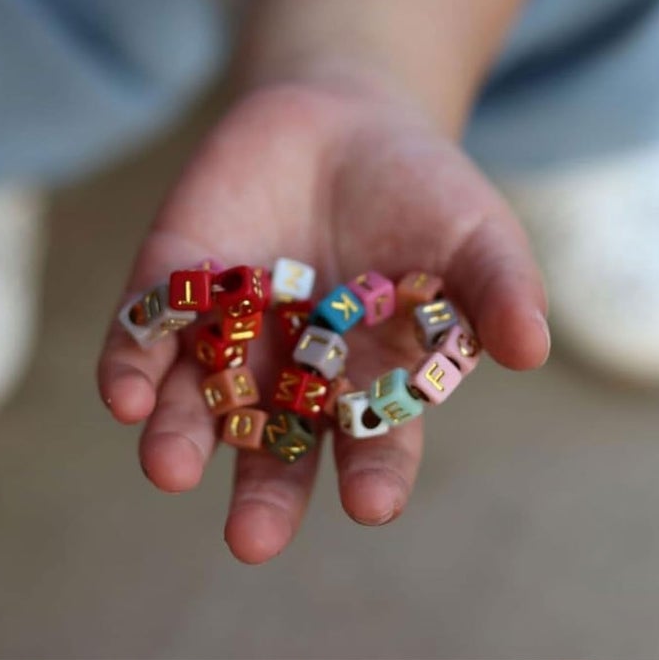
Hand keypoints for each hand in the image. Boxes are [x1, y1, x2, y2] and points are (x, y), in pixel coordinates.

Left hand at [98, 77, 548, 563]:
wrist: (344, 118)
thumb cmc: (427, 195)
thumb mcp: (478, 235)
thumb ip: (500, 290)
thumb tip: (531, 349)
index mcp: (377, 385)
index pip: (376, 446)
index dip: (374, 476)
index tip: (370, 504)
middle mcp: (300, 382)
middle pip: (279, 455)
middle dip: (266, 497)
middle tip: (252, 541)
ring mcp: (235, 338)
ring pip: (200, 410)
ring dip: (182, 442)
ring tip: (172, 470)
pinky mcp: (177, 286)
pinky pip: (145, 338)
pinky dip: (132, 368)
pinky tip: (127, 395)